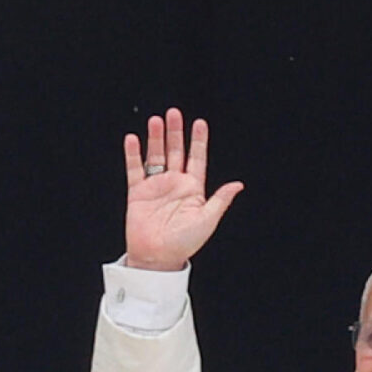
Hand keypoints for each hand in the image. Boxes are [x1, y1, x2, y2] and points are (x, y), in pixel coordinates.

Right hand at [123, 107, 242, 269]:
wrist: (158, 258)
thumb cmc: (184, 243)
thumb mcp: (208, 220)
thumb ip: (220, 200)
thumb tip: (238, 184)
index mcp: (193, 189)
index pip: (197, 159)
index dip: (198, 141)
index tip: (200, 123)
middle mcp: (174, 185)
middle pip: (176, 152)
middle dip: (175, 132)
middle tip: (174, 113)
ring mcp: (156, 187)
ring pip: (156, 156)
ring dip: (156, 138)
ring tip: (156, 121)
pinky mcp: (137, 193)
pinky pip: (135, 169)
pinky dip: (133, 154)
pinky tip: (133, 140)